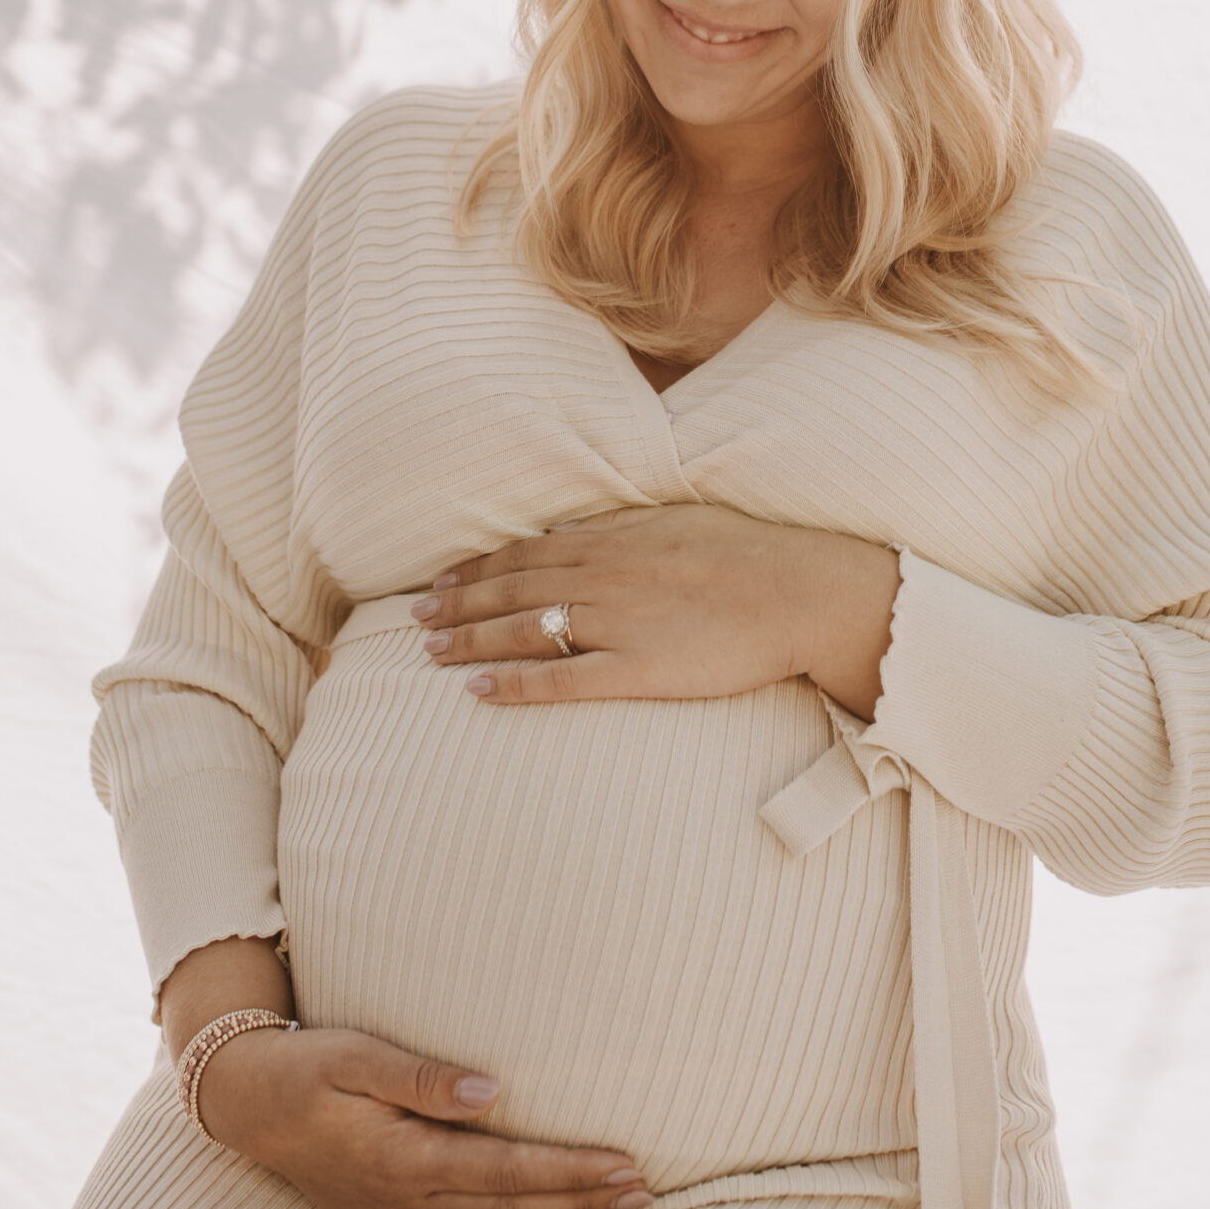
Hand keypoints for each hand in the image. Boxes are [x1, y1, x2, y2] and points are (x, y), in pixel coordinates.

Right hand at [200, 1024, 652, 1208]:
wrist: (248, 1104)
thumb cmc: (309, 1066)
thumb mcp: (358, 1054)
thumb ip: (423, 1076)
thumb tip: (492, 1089)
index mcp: (404, 1157)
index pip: (509, 1172)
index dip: (572, 1172)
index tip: (627, 1163)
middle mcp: (405, 1201)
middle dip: (584, 1206)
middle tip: (646, 1193)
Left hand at [414, 503, 898, 720]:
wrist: (796, 589)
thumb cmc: (743, 551)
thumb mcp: (672, 517)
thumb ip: (614, 523)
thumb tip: (562, 526)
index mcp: (609, 539)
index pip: (522, 554)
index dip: (475, 571)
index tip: (438, 585)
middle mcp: (600, 577)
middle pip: (510, 592)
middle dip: (456, 607)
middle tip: (413, 623)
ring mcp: (615, 624)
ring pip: (523, 631)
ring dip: (471, 642)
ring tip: (431, 656)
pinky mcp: (636, 669)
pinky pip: (561, 681)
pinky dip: (515, 685)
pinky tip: (479, 691)